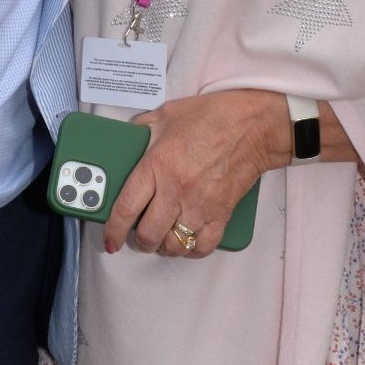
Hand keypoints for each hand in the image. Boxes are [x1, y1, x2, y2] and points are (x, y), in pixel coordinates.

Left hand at [101, 89, 354, 259]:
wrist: (254, 125)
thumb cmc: (213, 116)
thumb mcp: (167, 114)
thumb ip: (142, 129)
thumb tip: (127, 138)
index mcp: (157, 165)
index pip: (127, 208)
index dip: (113, 230)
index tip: (110, 240)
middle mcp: (176, 190)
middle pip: (148, 234)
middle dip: (139, 240)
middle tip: (138, 233)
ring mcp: (200, 206)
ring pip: (174, 246)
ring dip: (163, 246)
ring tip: (161, 237)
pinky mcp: (221, 214)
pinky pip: (202, 247)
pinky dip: (191, 250)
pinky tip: (186, 240)